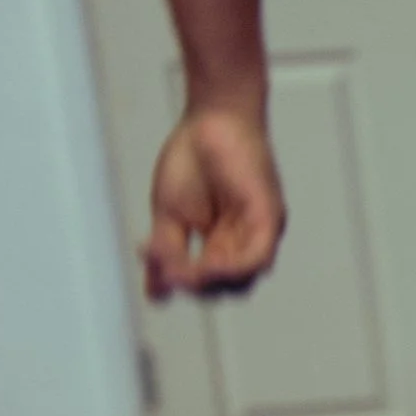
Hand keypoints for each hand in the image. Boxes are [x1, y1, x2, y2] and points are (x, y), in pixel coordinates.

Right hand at [142, 102, 283, 299]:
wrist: (211, 118)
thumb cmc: (193, 160)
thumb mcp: (170, 214)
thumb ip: (166, 253)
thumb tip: (158, 296)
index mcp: (223, 245)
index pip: (205, 282)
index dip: (176, 280)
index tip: (146, 257)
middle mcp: (244, 244)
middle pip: (226, 287)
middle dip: (193, 286)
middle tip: (166, 270)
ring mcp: (259, 233)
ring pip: (243, 279)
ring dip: (209, 282)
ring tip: (182, 272)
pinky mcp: (269, 219)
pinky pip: (258, 258)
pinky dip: (233, 269)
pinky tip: (207, 266)